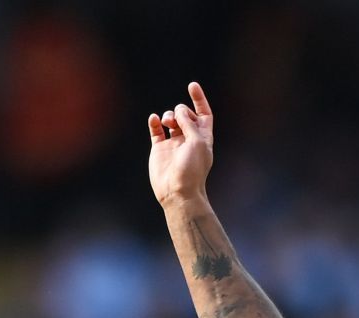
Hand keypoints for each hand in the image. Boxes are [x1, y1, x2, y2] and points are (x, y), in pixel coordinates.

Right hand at [148, 81, 214, 206]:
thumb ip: (190, 123)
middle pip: (186, 114)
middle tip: (177, 121)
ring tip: (168, 122)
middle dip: (181, 111)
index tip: (192, 85)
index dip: (199, 99)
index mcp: (203, 138)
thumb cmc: (192, 170)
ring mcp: (174, 143)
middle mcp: (189, 139)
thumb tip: (180, 110)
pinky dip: (154, 122)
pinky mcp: (160, 148)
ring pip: (171, 119)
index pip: (204, 114)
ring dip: (169, 115)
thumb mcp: (197, 143)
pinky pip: (156, 129)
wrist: (177, 191)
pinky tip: (154, 120)